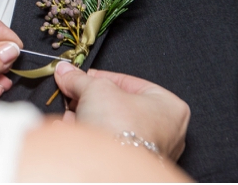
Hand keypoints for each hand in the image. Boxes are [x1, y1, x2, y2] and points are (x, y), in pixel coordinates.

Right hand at [54, 62, 189, 161]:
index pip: (130, 83)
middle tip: (76, 94)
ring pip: (113, 126)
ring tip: (72, 113)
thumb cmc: (122, 128)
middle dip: (92, 100)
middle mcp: (166, 131)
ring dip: (89, 117)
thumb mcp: (96, 87)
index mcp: (170, 106)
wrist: (111, 166)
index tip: (83, 78)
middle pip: (120, 105)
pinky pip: (109, 144)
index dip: (101, 78)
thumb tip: (67, 72)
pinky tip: (75, 128)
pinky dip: (92, 135)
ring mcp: (149, 151)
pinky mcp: (130, 164)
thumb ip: (80, 78)